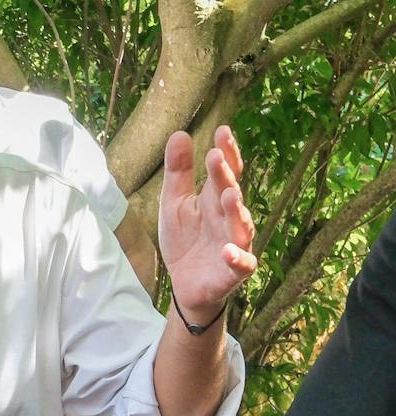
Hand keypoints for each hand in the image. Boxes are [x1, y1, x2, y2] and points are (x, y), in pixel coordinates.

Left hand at [158, 125, 256, 322]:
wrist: (185, 284)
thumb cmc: (185, 240)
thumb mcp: (174, 204)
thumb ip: (179, 173)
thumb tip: (179, 133)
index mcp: (216, 200)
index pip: (226, 172)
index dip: (226, 153)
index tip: (222, 131)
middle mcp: (230, 218)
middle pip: (231, 193)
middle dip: (225, 176)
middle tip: (216, 157)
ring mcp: (236, 243)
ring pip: (241, 225)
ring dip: (236, 211)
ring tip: (229, 195)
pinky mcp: (233, 271)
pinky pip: (241, 264)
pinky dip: (236, 257)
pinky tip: (228, 251)